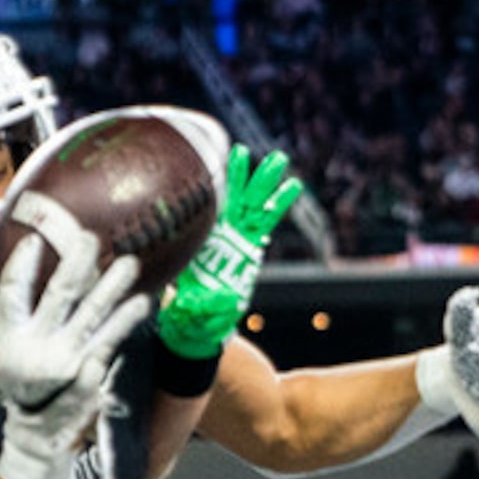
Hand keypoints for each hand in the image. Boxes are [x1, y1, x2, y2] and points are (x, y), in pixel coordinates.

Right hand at [0, 232, 148, 478]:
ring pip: (91, 314)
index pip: (11, 293)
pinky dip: (127, 319)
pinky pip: (111, 339)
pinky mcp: (89, 370)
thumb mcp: (0, 342)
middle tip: (90, 237)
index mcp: (10, 335)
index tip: (33, 241)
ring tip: (130, 262)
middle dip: (76, 263)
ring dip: (112, 286)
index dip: (20, 266)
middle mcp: (37, 346)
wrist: (34, 431)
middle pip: (58, 296)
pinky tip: (143, 301)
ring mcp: (66, 359)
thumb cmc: (18, 376)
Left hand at [158, 143, 303, 361]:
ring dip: (263, 182)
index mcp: (198, 245)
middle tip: (242, 150)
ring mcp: (236, 240)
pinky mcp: (253, 249)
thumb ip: (196, 305)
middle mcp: (217, 237)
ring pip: (251, 205)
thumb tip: (201, 302)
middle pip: (228, 201)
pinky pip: (268, 222)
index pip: (201, 211)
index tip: (207, 166)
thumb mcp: (186, 310)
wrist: (197, 327)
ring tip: (277, 159)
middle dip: (237, 177)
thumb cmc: (185, 314)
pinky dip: (279, 203)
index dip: (203, 190)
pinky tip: (292, 187)